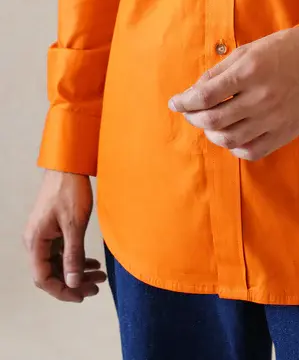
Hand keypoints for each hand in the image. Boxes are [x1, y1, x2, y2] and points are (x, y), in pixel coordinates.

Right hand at [23, 170, 106, 302]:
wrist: (68, 166)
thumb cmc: (69, 190)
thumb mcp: (74, 224)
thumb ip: (73, 255)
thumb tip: (73, 283)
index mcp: (35, 242)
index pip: (43, 279)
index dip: (62, 291)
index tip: (82, 296)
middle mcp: (35, 241)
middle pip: (51, 273)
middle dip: (74, 282)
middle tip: (96, 287)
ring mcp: (43, 235)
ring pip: (58, 263)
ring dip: (77, 271)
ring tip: (99, 276)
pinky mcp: (51, 229)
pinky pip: (61, 252)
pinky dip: (76, 259)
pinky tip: (93, 262)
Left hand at [169, 27, 298, 161]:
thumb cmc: (283, 50)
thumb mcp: (249, 50)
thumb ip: (220, 71)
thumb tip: (194, 92)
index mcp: (249, 72)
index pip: (204, 95)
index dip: (184, 102)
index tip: (175, 103)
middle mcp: (260, 97)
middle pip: (213, 120)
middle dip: (194, 118)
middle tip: (190, 113)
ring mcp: (273, 118)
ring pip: (229, 139)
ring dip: (212, 134)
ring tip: (210, 124)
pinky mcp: (285, 132)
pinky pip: (251, 151)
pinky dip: (235, 147)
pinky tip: (232, 135)